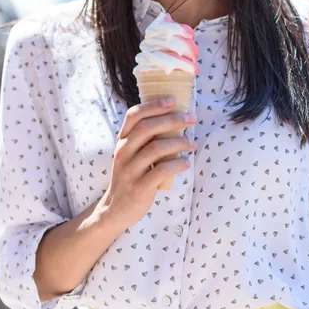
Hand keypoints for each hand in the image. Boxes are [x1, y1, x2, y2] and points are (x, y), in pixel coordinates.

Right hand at [97, 98, 196, 228]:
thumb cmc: (131, 174)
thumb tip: (173, 117)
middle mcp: (123, 151)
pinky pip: (161, 170)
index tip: (173, 100)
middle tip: (191, 119)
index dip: (154, 105)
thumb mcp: (131, 153)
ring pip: (156, 148)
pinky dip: (177, 164)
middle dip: (172, 120)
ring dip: (179, 143)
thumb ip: (145, 137)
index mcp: (122, 139)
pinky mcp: (139, 187)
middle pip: (147, 128)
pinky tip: (186, 163)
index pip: (134, 115)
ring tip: (192, 144)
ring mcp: (130, 170)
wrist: (116, 208)